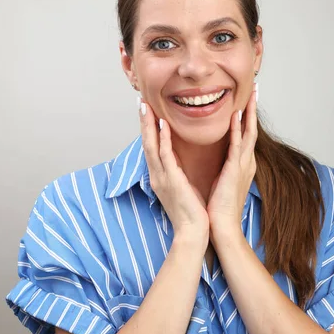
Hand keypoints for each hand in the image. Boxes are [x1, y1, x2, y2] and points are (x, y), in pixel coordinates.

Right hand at [139, 99, 209, 248]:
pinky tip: (162, 125)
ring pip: (151, 145)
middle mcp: (156, 175)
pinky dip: (162, 139)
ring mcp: (162, 177)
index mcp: (160, 176)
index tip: (147, 111)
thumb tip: (178, 163)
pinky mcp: (171, 180)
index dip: (148, 129)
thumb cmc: (191, 213)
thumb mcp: (181, 188)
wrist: (193, 232)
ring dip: (148, 125)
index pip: (151, 147)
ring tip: (146, 106)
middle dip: (143, 122)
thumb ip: (177, 174)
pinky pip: (165, 155)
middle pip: (146, 143)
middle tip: (140, 101)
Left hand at [207, 83, 257, 235]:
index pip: (245, 134)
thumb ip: (224, 166)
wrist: (221, 226)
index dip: (247, 115)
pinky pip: (237, 145)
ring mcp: (242, 165)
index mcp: (241, 163)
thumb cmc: (218, 207)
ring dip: (249, 112)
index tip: (246, 98)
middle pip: (251, 128)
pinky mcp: (235, 170)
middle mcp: (246, 161)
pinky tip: (236, 115)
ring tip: (252, 93)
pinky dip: (237, 129)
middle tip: (255, 87)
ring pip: (249, 132)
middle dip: (253, 107)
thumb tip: (221, 157)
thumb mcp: (222, 180)